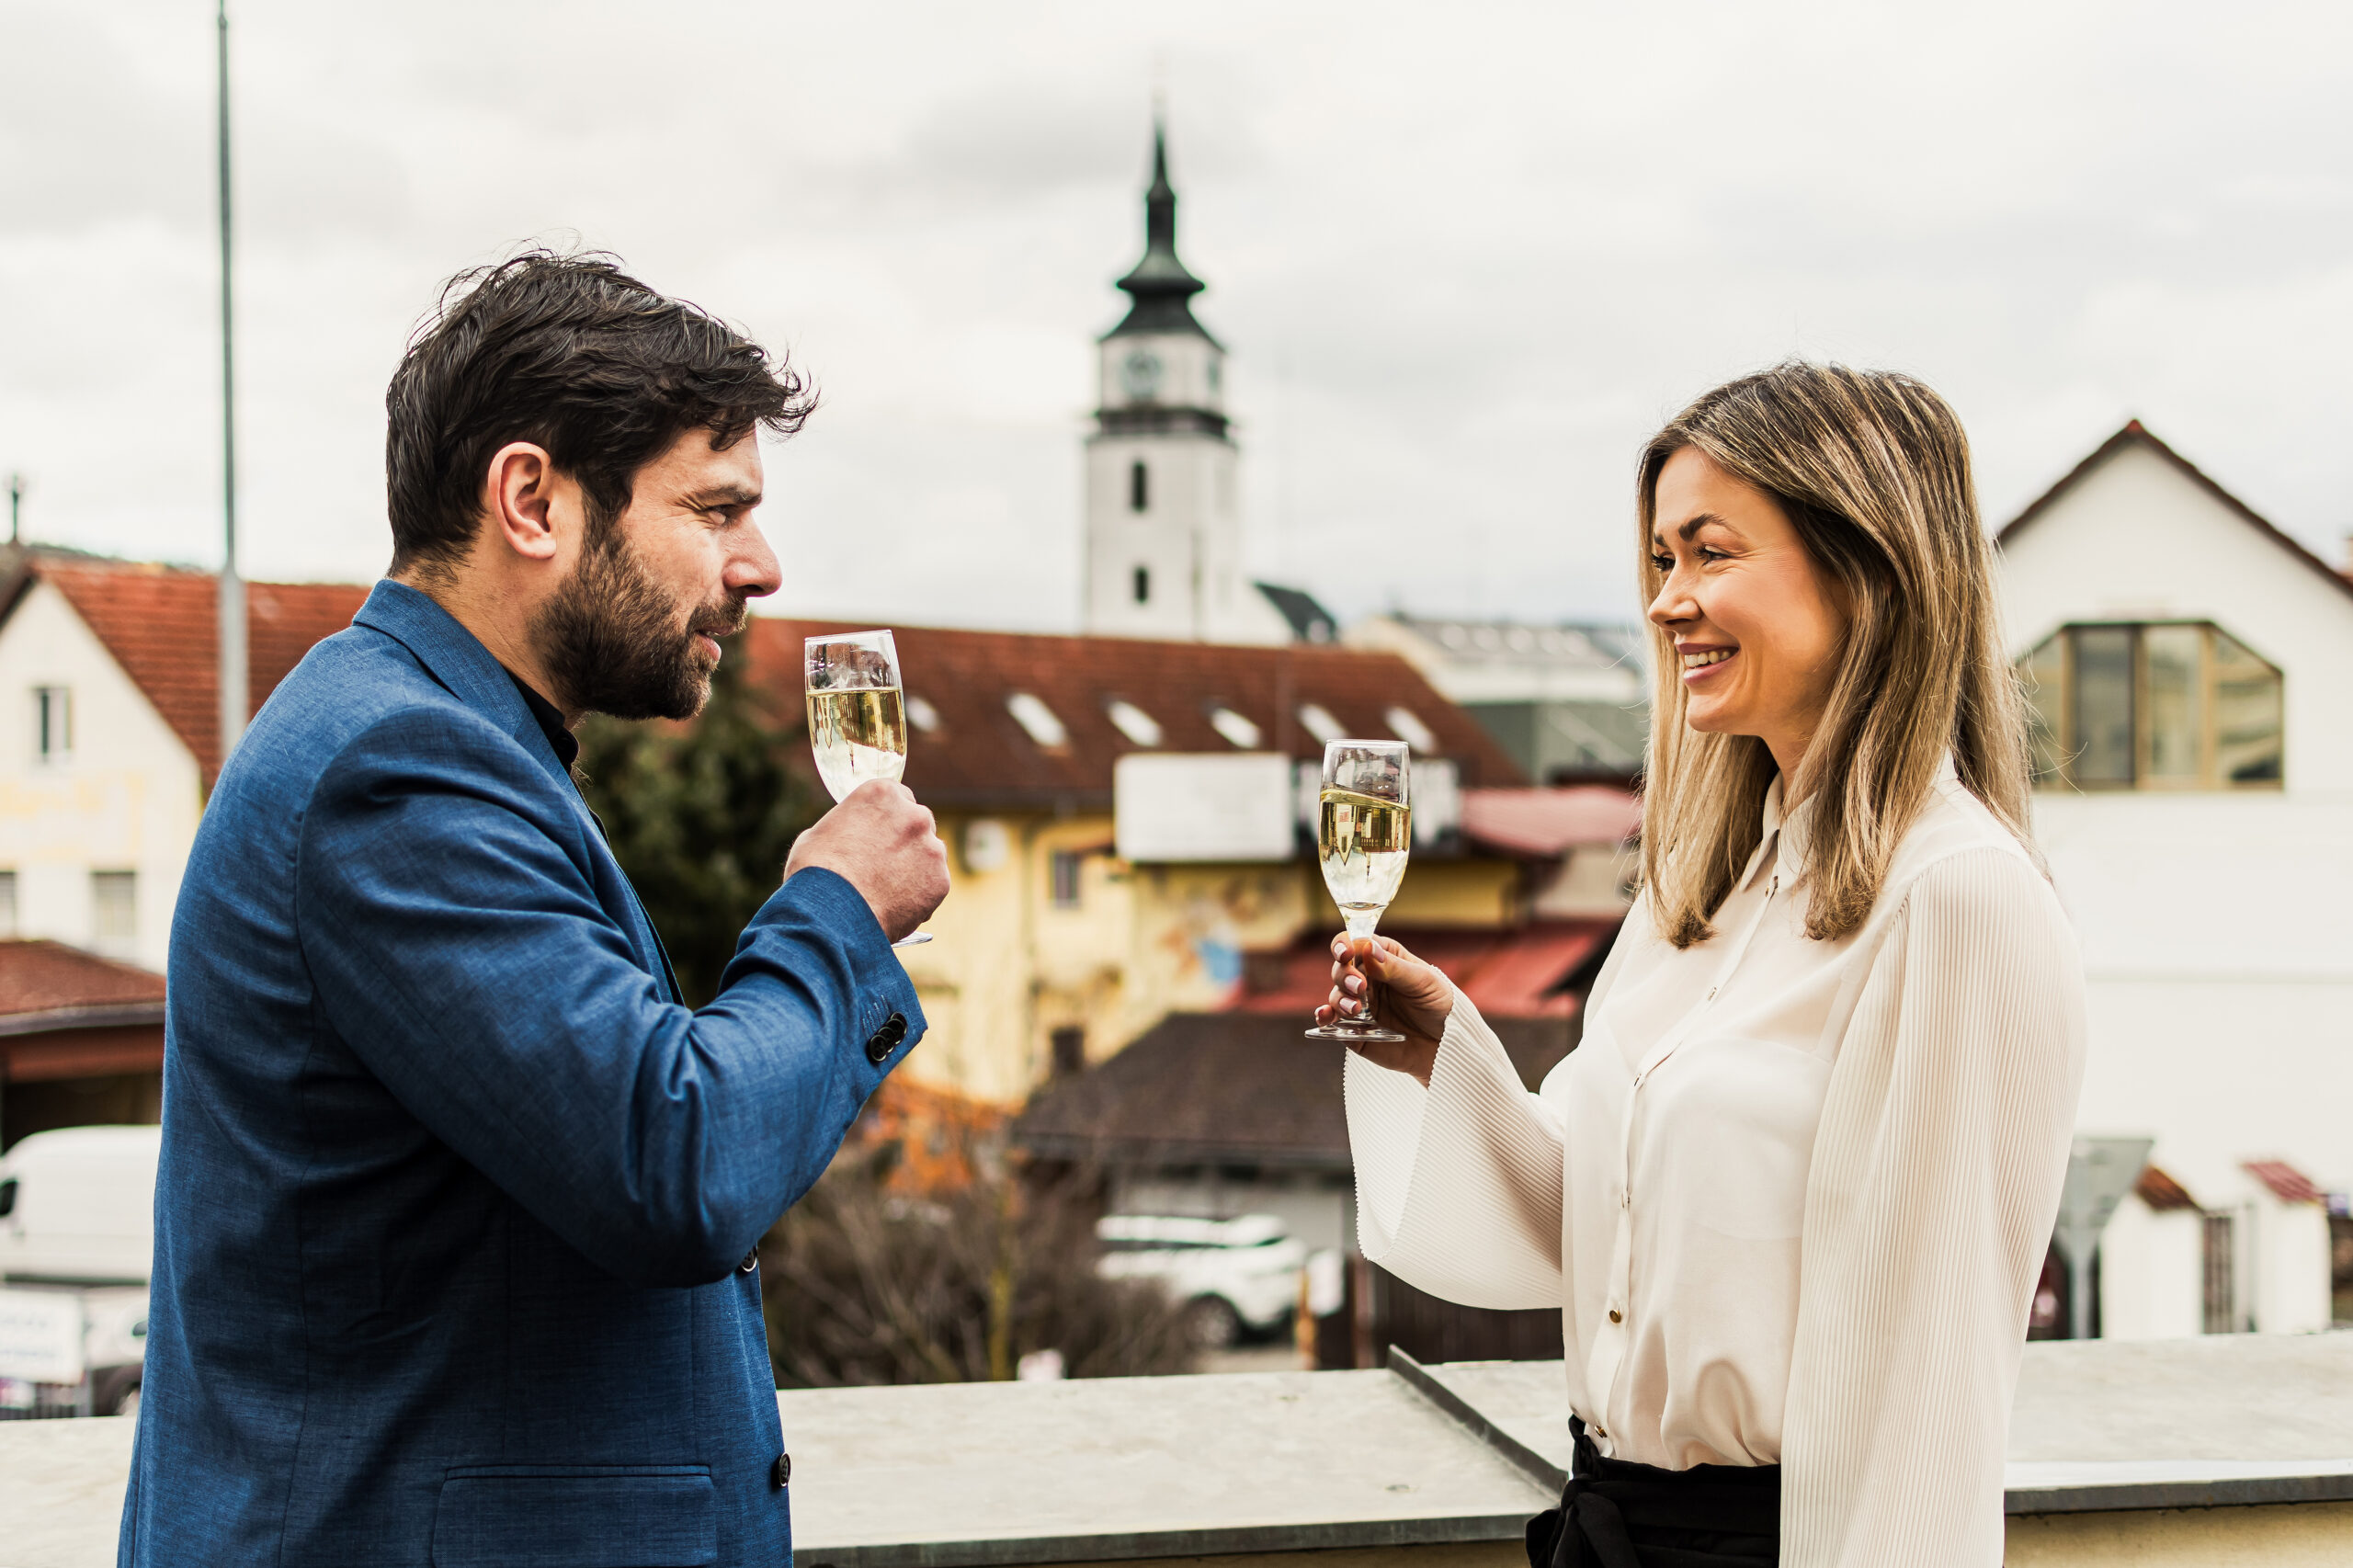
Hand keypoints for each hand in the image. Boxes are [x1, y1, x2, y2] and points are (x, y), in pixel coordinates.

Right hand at [784, 781, 949, 941]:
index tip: (882, 833)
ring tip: (887, 891)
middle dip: (905, 841)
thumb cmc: (816, 873)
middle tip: (886, 864)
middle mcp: (914, 814)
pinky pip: (932, 885)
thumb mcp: (819, 835)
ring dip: (915, 867)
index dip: (888, 818)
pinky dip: (920, 895)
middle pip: (918, 823)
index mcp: (883, 794)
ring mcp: (931, 847)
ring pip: (929, 855)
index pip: (897, 797)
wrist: (831, 914)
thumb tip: (847, 837)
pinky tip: (896, 906)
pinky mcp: (940, 880)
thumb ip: (846, 828)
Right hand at [1316, 934, 1451, 1085]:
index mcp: (1383, 958)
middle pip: (1341, 969)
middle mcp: (1368, 979)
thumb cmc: (1440, 1005)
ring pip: (1336, 995)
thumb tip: (1368, 947)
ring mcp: (1360, 1005)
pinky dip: (1325, 1016)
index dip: (1345, 945)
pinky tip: (1324, 1015)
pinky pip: (1333, 1022)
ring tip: (1356, 1009)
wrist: (1447, 1046)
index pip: (1356, 944)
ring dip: (1340, 999)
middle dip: (1345, 975)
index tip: (1345, 953)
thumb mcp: (1423, 982)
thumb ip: (1394, 967)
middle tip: (1360, 987)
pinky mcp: (1355, 1030)